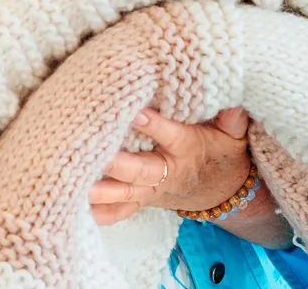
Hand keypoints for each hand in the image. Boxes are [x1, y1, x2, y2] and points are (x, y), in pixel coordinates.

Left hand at [89, 107, 250, 226]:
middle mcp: (166, 171)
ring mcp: (150, 189)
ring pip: (124, 194)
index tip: (136, 113)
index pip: (171, 136)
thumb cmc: (221, 151)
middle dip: (119, 165)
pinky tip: (74, 207)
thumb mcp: (233, 133)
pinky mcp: (140, 200)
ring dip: (101, 191)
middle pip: (140, 170)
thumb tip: (232, 96)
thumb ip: (232, 116)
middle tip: (99, 156)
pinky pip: (118, 212)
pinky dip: (98, 212)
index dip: (154, 126)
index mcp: (187, 149)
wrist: (221, 191)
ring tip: (76, 184)